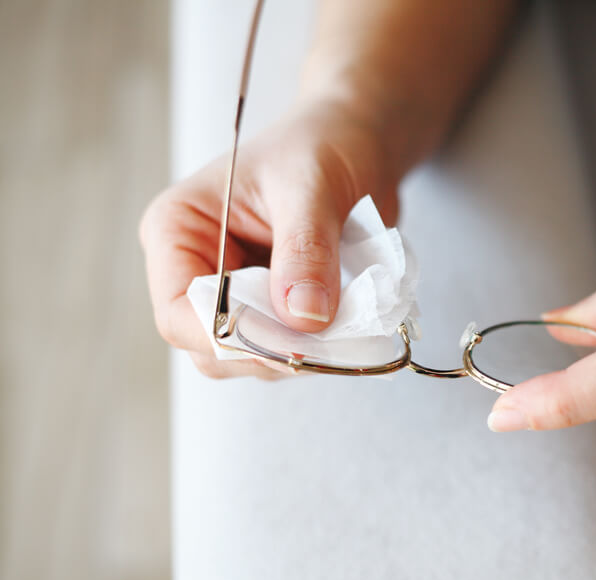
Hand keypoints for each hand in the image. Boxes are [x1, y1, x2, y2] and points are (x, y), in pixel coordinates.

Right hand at [139, 98, 396, 378]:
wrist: (355, 143)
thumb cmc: (322, 145)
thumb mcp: (314, 187)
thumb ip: (306, 250)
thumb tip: (303, 318)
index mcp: (178, 229)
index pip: (178, 314)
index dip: (229, 338)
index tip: (290, 340)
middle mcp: (194, 267)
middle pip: (210, 348)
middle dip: (268, 351)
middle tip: (328, 335)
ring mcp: (233, 293)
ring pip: (249, 359)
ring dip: (298, 352)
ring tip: (344, 315)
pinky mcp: (270, 309)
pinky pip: (284, 351)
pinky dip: (316, 348)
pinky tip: (346, 318)